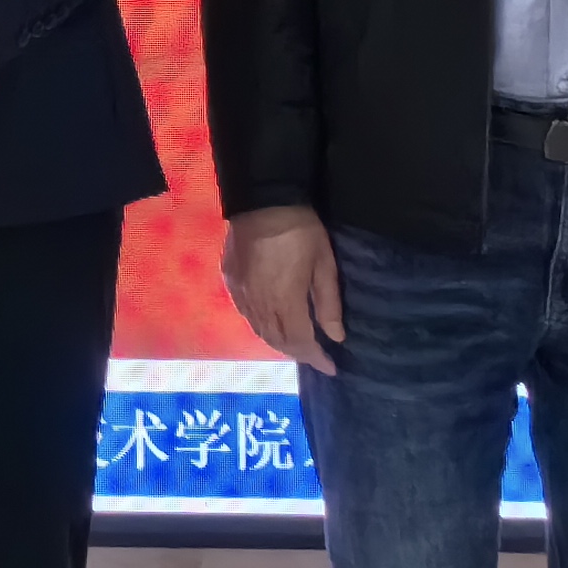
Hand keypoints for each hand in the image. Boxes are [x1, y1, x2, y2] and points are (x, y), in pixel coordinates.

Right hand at [222, 205, 343, 374]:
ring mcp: (241, 294)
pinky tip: (270, 321)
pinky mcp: (230, 281)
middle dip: (299, 353)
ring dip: (279, 342)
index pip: (301, 342)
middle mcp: (260, 304)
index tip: (331, 367)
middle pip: (278, 340)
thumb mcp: (324, 264)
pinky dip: (261, 325)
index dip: (316, 358)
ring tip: (296, 344)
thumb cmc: (301, 231)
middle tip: (316, 356)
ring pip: (260, 330)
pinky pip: (246, 314)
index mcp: (285, 302)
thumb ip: (328, 303)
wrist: (262, 200)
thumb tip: (336, 337)